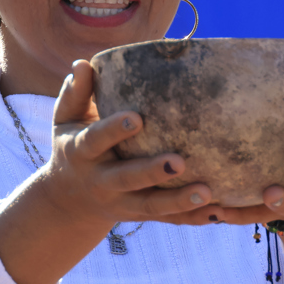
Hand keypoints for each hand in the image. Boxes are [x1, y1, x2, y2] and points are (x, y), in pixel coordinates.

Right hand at [35, 60, 220, 231]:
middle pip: (127, 179)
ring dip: (179, 202)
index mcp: (82, 152)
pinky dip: (192, 218)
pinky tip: (219, 213)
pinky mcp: (139, 215)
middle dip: (152, 172)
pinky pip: (167, 219)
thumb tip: (82, 63)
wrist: (68, 199)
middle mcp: (101, 181)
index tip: (137, 118)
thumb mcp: (64, 120)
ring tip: (208, 193)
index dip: (114, 130)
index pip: (96, 140)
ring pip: (150, 206)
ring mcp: (121, 203)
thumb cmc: (73, 145)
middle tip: (179, 161)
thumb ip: (74, 93)